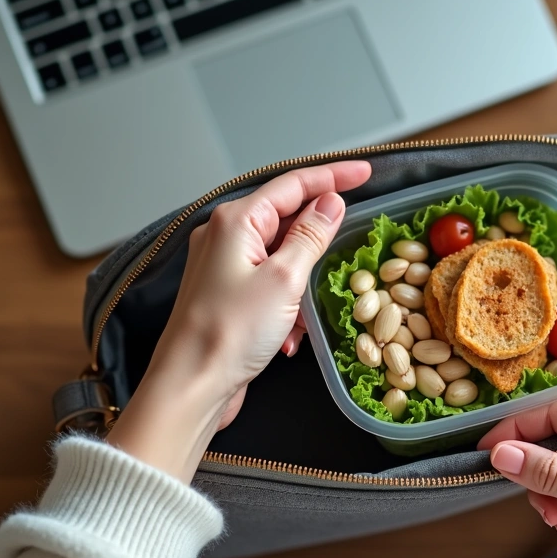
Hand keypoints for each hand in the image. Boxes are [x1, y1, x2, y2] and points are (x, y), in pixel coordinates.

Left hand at [106, 161, 372, 481]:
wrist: (191, 386)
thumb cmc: (228, 333)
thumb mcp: (284, 279)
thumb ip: (311, 236)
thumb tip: (331, 203)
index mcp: (235, 221)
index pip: (293, 184)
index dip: (333, 176)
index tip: (365, 171)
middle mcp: (225, 236)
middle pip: (286, 217)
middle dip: (317, 240)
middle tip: (351, 243)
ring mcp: (224, 267)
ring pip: (282, 257)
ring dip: (303, 282)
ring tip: (305, 314)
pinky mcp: (227, 296)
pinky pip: (271, 286)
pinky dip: (288, 306)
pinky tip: (289, 336)